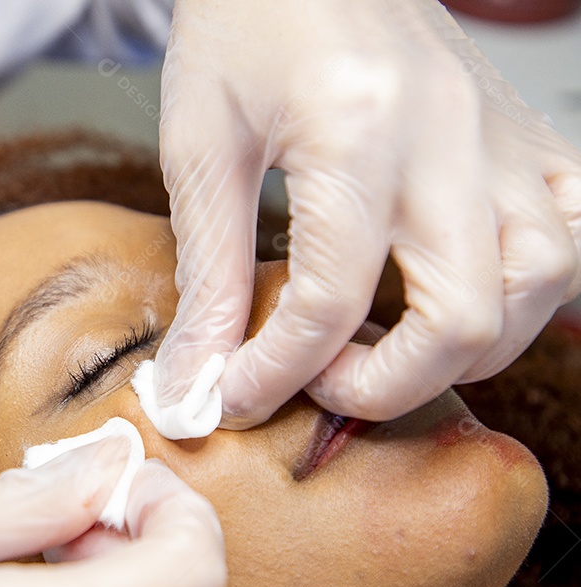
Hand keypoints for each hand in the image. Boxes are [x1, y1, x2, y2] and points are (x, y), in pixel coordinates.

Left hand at [154, 0, 580, 430]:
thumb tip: (197, 375)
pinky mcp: (521, 135)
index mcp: (355, 131)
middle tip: (318, 380)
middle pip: (461, 319)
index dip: (275, 374)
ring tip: (389, 345)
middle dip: (383, 386)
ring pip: (540, 284)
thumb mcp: (201, 146)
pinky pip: (576, 227)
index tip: (232, 396)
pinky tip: (474, 295)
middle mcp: (448, 136)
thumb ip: (209, 272)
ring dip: (465, 348)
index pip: (330, 301)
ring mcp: (499, 135)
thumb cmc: (245, 23)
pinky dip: (537, 286)